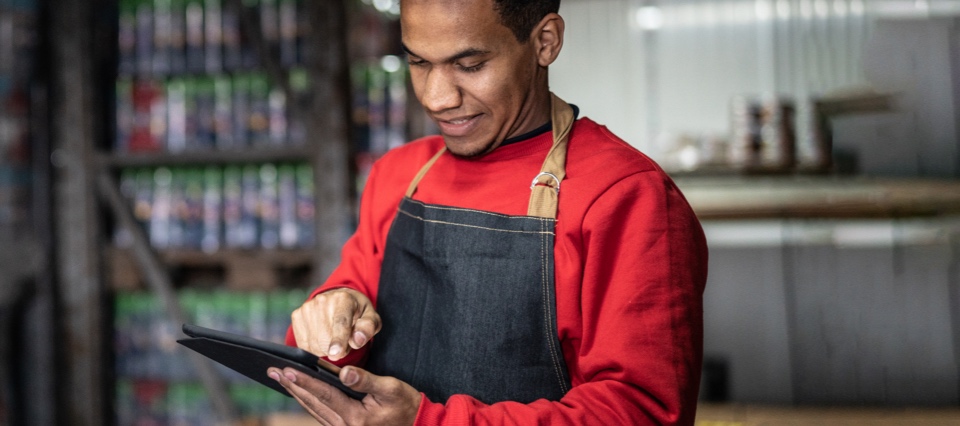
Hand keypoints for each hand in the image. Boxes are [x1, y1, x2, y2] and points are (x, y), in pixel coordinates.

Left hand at [267, 365, 421, 425]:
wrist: (417, 425)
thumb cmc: (406, 405)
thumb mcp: (391, 389)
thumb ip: (366, 380)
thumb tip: (344, 372)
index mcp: (354, 416)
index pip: (323, 393)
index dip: (303, 380)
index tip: (286, 369)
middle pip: (312, 402)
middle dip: (291, 385)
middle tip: (273, 370)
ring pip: (313, 409)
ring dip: (296, 393)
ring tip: (281, 378)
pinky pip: (320, 414)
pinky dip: (308, 401)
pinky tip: (300, 392)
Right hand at [292, 288, 380, 360]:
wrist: (338, 299)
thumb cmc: (357, 312)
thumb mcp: (371, 318)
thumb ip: (368, 328)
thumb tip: (357, 340)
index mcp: (344, 299)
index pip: (340, 322)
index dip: (338, 339)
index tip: (335, 353)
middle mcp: (322, 300)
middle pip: (326, 338)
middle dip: (337, 348)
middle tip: (345, 341)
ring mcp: (307, 307)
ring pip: (313, 344)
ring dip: (325, 349)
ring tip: (334, 337)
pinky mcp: (297, 315)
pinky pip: (304, 345)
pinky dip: (314, 348)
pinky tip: (322, 337)